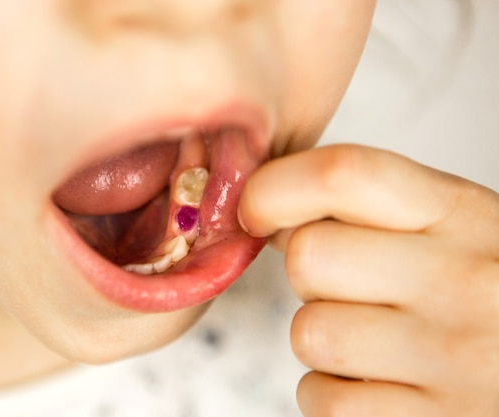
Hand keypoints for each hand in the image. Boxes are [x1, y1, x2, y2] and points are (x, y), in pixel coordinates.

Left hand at [239, 144, 498, 416]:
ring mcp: (454, 358)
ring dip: (321, 338)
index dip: (274, 188)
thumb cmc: (483, 292)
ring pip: (309, 333)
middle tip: (350, 288)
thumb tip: (269, 211)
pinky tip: (379, 381)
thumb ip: (371, 209)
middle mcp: (463, 281)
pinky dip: (332, 393)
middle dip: (309, 275)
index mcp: (461, 214)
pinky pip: (323, 399)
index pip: (342, 175)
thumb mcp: (453, 228)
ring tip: (373, 338)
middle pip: (308, 257)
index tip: (255, 210)